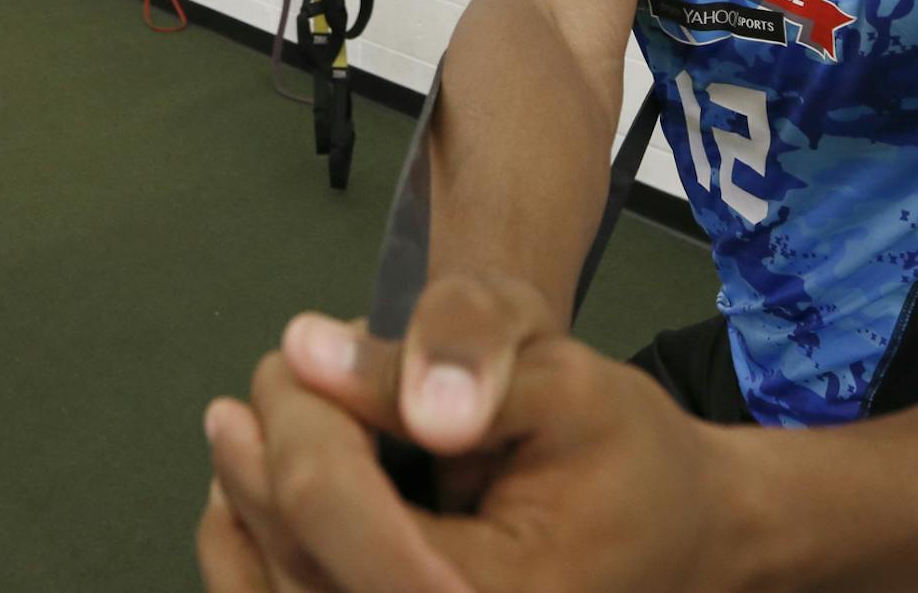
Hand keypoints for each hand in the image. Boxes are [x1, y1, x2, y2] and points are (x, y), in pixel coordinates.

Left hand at [205, 307, 759, 592]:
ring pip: (265, 583)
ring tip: (262, 416)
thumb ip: (449, 353)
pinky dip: (247, 543)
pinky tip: (255, 483)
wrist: (673, 535)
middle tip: (282, 369)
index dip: (300, 408)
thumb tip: (307, 348)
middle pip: (287, 542)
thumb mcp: (559, 374)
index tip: (303, 348)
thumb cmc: (625, 455)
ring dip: (244, 490)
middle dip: (269, 438)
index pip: (327, 500)